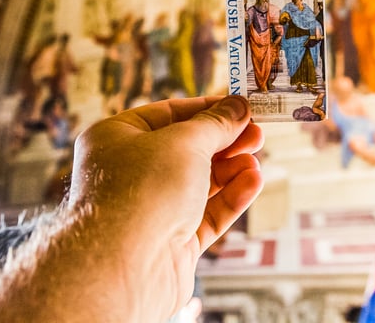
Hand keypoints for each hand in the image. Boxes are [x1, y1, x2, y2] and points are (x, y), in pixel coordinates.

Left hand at [69, 96, 263, 318]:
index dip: (207, 109)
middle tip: (257, 133)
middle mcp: (129, 174)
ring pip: (199, 184)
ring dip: (231, 170)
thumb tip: (237, 107)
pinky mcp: (170, 243)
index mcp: (116, 139)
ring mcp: (150, 210)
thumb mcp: (185, 142)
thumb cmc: (141, 192)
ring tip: (255, 160)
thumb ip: (215, 124)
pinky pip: (206, 215)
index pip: (168, 114)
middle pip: (187, 150)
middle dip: (225, 142)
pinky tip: (253, 182)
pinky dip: (230, 198)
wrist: (124, 268)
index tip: (240, 106)